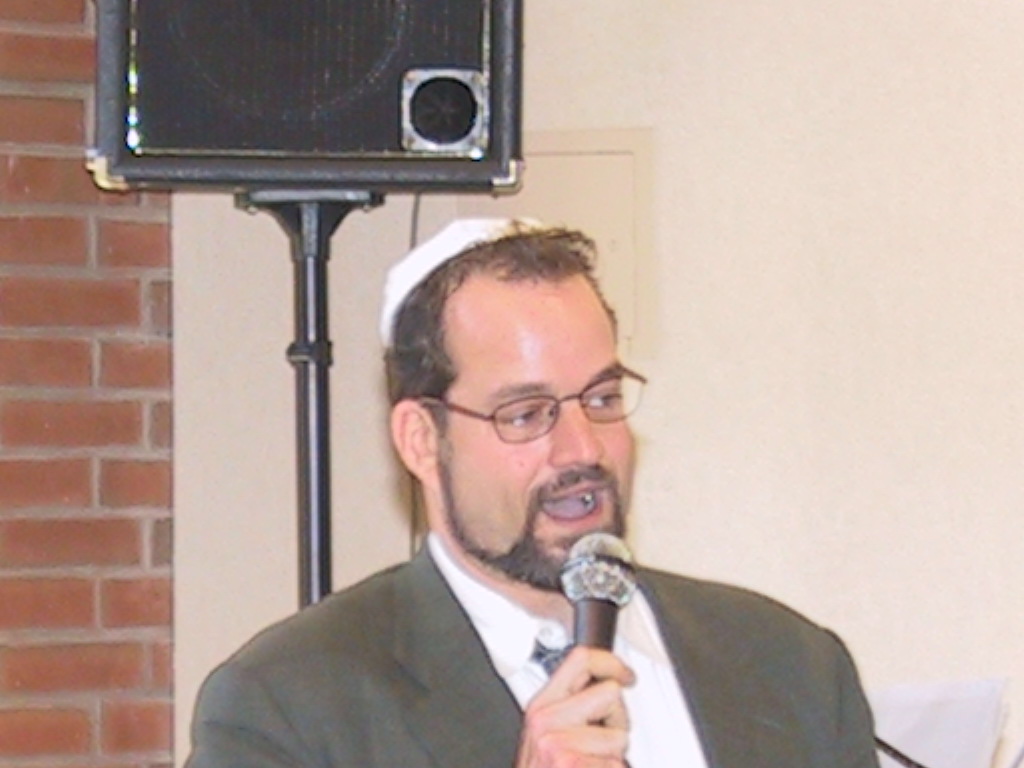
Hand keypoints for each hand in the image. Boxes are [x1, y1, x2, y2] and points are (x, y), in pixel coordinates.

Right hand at [514, 646, 635, 767]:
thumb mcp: (546, 738)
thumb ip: (568, 709)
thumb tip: (602, 686)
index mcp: (540, 707)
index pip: (580, 659)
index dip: (611, 663)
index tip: (625, 675)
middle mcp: (546, 722)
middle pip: (610, 693)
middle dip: (618, 719)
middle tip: (603, 742)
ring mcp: (559, 745)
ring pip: (620, 734)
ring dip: (615, 756)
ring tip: (593, 767)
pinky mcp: (574, 765)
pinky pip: (619, 765)